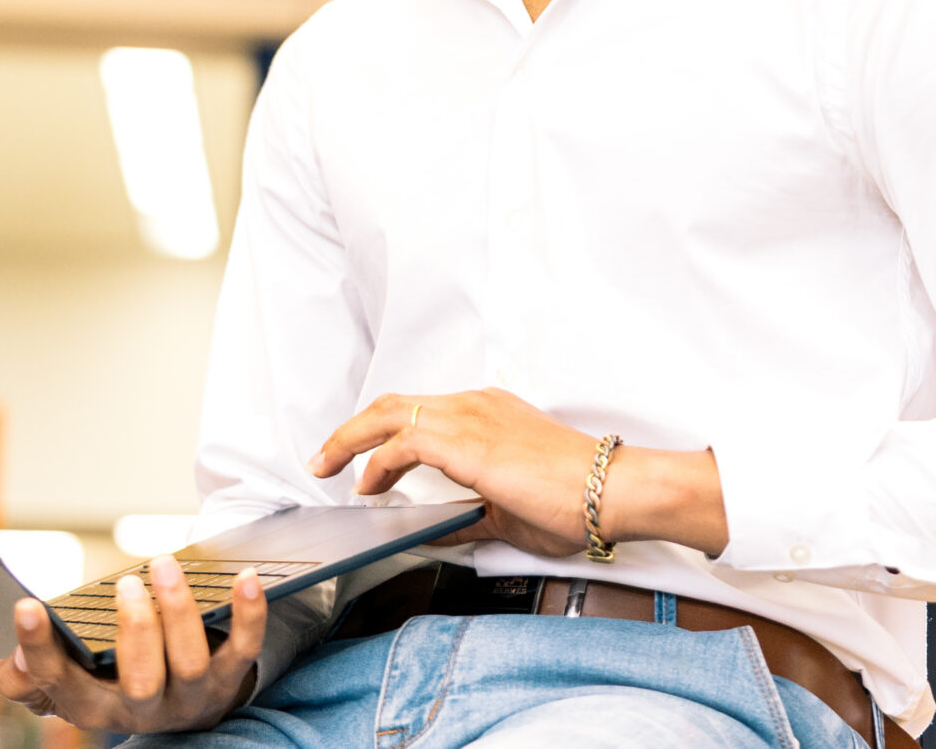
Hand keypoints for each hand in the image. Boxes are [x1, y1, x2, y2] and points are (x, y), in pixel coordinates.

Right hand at [0, 555, 264, 732]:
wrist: (175, 702)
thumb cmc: (108, 677)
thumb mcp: (65, 679)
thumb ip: (28, 672)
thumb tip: (15, 661)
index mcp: (91, 707)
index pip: (59, 683)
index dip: (38, 649)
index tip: (27, 606)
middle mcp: (142, 712)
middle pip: (140, 682)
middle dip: (135, 631)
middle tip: (123, 584)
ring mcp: (189, 699)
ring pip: (190, 664)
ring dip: (179, 612)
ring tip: (163, 566)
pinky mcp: (228, 680)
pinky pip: (244, 650)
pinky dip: (248, 614)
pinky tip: (245, 578)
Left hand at [310, 389, 729, 557]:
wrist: (611, 490)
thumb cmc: (575, 499)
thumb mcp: (508, 513)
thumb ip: (468, 517)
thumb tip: (436, 530)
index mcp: (487, 413)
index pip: (420, 413)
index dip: (381, 433)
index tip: (361, 460)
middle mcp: (474, 405)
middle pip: (394, 405)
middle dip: (351, 431)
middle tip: (324, 459)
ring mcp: (469, 417)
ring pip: (389, 415)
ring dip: (352, 440)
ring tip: (328, 467)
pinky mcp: (465, 441)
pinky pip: (403, 443)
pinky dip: (378, 462)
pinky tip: (368, 486)